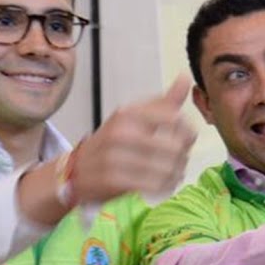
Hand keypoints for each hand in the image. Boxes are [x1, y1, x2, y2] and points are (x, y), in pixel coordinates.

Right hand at [66, 74, 197, 204]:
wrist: (76, 170)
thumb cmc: (113, 142)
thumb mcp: (134, 117)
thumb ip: (163, 103)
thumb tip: (186, 77)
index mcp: (128, 112)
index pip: (174, 118)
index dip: (188, 132)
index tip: (186, 141)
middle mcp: (121, 132)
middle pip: (174, 146)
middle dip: (183, 156)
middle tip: (181, 161)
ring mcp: (115, 156)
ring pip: (166, 168)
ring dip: (176, 174)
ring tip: (175, 175)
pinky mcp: (113, 180)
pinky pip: (153, 185)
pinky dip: (165, 187)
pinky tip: (165, 185)